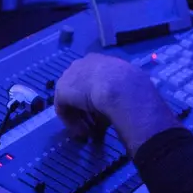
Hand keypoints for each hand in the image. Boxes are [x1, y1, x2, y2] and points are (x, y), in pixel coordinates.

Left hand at [55, 54, 177, 151]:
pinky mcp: (62, 90)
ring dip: (79, 116)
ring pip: (71, 99)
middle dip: (85, 107)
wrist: (120, 86)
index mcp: (99, 60)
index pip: (93, 78)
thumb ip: (120, 93)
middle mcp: (82, 64)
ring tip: (89, 132)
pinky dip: (72, 122)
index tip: (103, 112)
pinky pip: (64, 109)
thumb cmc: (130, 84)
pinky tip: (83, 132)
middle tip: (94, 124)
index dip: (97, 97)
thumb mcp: (128, 85)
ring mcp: (70, 76)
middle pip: (79, 88)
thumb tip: (124, 106)